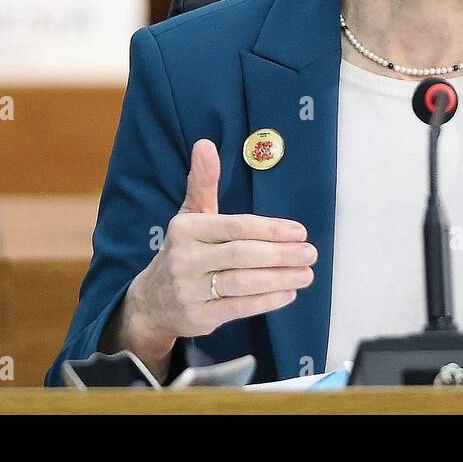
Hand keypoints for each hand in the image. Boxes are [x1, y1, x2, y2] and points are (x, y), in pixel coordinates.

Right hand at [124, 139, 316, 348]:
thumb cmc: (184, 250)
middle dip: (280, 255)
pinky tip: (288, 293)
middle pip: (242, 255)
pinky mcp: (199, 317)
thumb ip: (204, 182)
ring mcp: (190, 290)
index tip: (300, 231)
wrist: (152, 302)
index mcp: (187, 229)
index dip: (270, 229)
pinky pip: (239, 308)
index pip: (235, 226)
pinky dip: (267, 301)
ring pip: (243, 283)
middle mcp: (185, 259)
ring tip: (307, 274)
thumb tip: (205, 143)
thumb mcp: (191, 215)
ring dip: (280, 278)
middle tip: (310, 253)